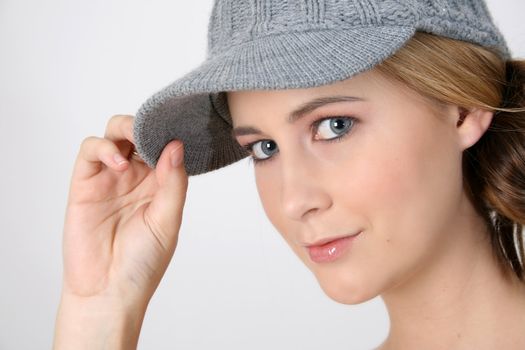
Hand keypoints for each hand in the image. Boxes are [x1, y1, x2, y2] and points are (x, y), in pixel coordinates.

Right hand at [61, 114, 187, 307]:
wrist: (109, 290)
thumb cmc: (144, 261)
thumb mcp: (168, 220)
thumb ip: (173, 182)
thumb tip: (177, 145)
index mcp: (160, 183)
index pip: (165, 146)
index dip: (171, 134)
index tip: (180, 127)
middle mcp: (136, 176)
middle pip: (139, 133)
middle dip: (147, 125)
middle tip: (155, 129)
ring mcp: (110, 177)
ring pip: (114, 134)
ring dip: (125, 129)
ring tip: (136, 142)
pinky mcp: (85, 183)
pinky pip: (91, 152)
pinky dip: (104, 148)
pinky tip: (119, 164)